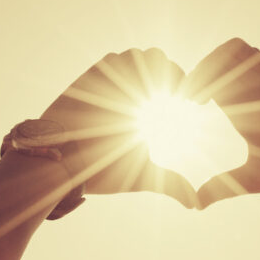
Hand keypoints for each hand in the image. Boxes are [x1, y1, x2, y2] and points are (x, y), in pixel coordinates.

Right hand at [18, 48, 198, 209]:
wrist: (63, 165)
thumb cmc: (100, 172)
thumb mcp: (142, 176)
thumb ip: (170, 183)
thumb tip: (196, 204)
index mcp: (141, 103)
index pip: (169, 73)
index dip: (182, 82)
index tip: (190, 102)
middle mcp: (124, 87)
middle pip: (155, 58)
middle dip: (168, 71)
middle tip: (175, 95)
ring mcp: (105, 80)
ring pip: (135, 55)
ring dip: (147, 69)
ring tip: (152, 95)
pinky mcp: (87, 77)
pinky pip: (112, 59)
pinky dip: (125, 69)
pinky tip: (132, 93)